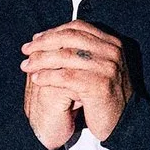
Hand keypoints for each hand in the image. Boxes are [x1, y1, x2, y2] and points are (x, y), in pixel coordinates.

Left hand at [21, 21, 131, 139]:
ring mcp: (107, 68)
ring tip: (26, 66)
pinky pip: (66, 77)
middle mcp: (111, 51)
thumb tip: (50, 37)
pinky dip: (48, 76)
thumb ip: (82, 51)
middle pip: (69, 38)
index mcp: (111, 43)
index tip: (35, 39)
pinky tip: (36, 79)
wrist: (123, 122)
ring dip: (41, 60)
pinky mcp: (99, 85)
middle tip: (26, 51)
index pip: (77, 27)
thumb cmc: (105, 96)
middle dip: (43, 43)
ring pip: (65, 56)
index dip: (53, 31)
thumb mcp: (98, 67)